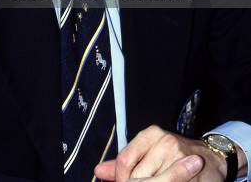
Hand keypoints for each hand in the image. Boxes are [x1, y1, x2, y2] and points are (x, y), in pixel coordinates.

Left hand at [94, 125, 227, 180]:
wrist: (210, 158)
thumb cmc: (175, 155)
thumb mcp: (149, 152)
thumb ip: (126, 162)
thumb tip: (99, 171)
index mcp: (151, 134)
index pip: (125, 160)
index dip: (121, 178)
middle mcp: (166, 141)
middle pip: (138, 176)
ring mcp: (181, 157)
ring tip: (155, 181)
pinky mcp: (193, 171)